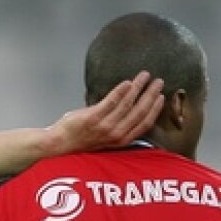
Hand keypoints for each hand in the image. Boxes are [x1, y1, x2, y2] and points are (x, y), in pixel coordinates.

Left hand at [48, 73, 164, 154]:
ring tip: (145, 75)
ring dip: (138, 88)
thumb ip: (117, 127)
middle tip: (159, 81)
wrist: (59, 145)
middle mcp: (114, 135)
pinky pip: (110, 102)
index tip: (161, 97)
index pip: (143, 125)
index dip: (154, 110)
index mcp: (119, 141)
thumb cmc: (81, 140)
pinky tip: (127, 82)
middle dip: (151, 95)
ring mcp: (103, 127)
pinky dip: (120, 92)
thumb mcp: (104, 138)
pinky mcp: (92, 118)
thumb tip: (129, 109)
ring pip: (127, 105)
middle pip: (139, 113)